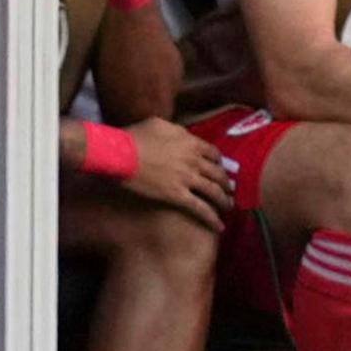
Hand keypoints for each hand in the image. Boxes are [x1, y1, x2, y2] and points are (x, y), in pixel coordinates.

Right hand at [109, 116, 230, 229]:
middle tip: (230, 189)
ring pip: (214, 191)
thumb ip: (176, 130)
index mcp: (191, 142)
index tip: (220, 168)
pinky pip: (200, 208)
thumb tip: (182, 135)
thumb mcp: (159, 124)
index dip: (219, 162)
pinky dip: (212, 218)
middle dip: (226, 183)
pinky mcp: (177, 196)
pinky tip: (219, 226)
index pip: (214, 153)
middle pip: (218, 173)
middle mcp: (194, 160)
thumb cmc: (135, 137)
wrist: (121, 154)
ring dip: (224, 200)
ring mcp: (187, 179)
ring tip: (229, 207)